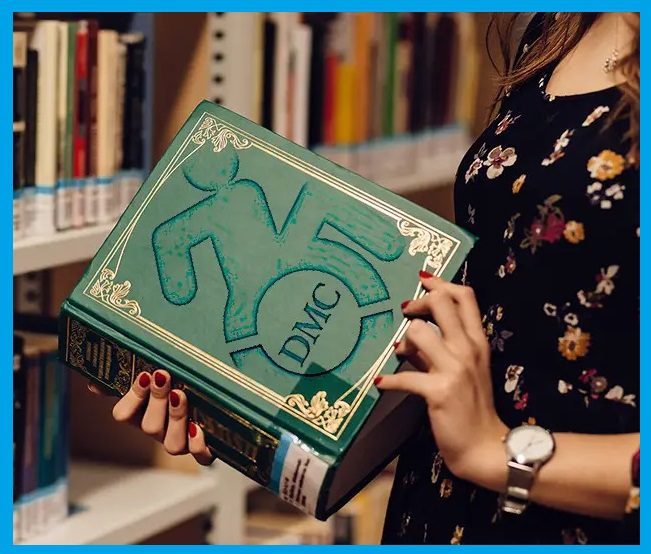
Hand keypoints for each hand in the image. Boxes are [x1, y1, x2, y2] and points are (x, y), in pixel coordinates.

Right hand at [88, 369, 214, 464]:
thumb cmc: (180, 379)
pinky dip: (198, 445)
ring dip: (175, 418)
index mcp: (141, 414)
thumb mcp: (155, 374)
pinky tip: (198, 428)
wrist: (216, 393)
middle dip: (156, 401)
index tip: (146, 375)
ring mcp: (181, 441)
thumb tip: (93, 385)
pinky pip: (201, 457)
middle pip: (149, 427)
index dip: (133, 398)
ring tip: (180, 395)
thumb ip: (126, 375)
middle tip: (164, 377)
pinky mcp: (204, 448)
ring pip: (172, 444)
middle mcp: (160, 430)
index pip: (124, 414)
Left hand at [376, 272, 508, 488]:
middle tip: (406, 313)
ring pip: (418, 333)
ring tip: (400, 357)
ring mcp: (454, 369)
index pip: (465, 297)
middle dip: (418, 303)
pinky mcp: (439, 391)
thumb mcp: (461, 370)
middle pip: (442, 303)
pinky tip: (381, 384)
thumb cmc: (471, 407)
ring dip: (403, 343)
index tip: (424, 282)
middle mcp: (468, 349)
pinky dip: (389, 381)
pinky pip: (405, 377)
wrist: (484, 446)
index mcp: (476, 341)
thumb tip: (408, 338)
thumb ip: (438, 350)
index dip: (442, 283)